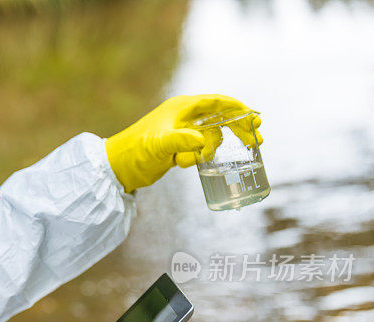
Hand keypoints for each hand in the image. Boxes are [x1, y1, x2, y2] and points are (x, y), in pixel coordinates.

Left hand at [104, 94, 261, 191]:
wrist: (117, 167)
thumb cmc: (135, 152)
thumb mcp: (158, 145)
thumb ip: (180, 140)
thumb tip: (203, 141)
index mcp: (181, 108)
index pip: (217, 101)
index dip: (239, 108)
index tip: (255, 117)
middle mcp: (183, 116)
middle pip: (220, 118)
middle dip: (238, 128)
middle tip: (256, 141)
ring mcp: (181, 132)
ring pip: (210, 137)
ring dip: (211, 149)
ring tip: (201, 160)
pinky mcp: (178, 147)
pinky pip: (199, 150)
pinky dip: (198, 157)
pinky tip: (185, 164)